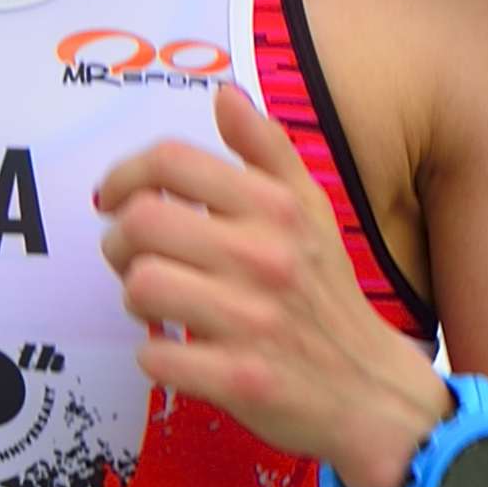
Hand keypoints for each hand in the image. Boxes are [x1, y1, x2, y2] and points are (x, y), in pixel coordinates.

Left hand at [94, 79, 448, 486]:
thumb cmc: (326, 296)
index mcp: (276, 209)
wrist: (371, 391)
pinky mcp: (240, 380)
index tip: (116, 198)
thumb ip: (267, 150)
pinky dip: (156, 355)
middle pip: (142, 222)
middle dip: (118, 241)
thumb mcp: (311, 211)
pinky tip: (176, 351)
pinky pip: (157, 356)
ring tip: (156, 305)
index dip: (126, 175)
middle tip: (130, 258)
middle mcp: (264, 257)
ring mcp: (252, 321)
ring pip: (142, 287)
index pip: (172, 162)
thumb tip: (223, 95)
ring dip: (134, 298)